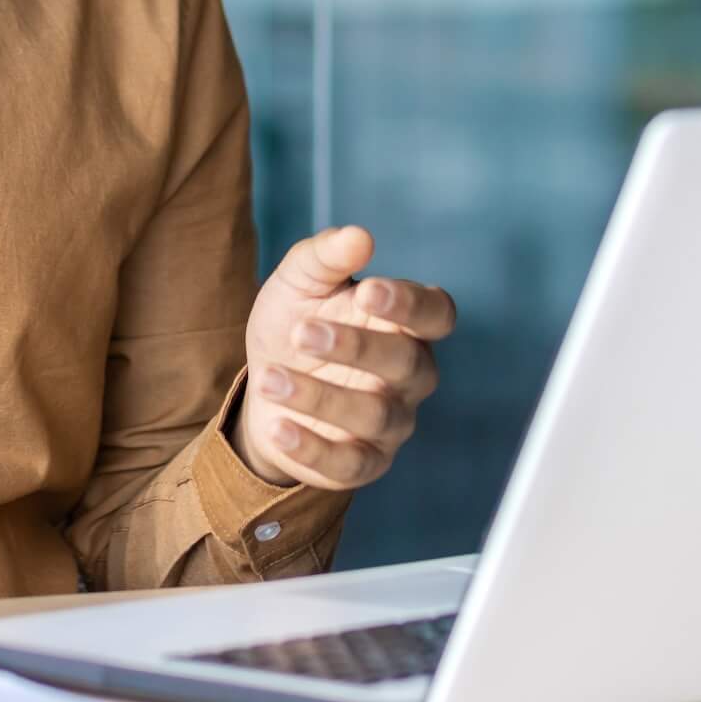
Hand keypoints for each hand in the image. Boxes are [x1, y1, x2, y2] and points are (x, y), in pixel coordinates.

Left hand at [235, 225, 454, 490]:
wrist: (264, 386)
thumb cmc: (296, 325)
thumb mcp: (299, 283)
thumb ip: (325, 256)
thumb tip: (358, 236)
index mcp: (406, 324)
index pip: (436, 313)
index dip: (410, 305)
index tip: (368, 292)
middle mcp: (410, 375)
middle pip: (408, 363)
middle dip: (356, 347)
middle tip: (302, 333)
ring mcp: (391, 423)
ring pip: (375, 415)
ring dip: (320, 397)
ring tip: (269, 377)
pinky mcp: (364, 463)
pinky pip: (350, 465)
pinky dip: (312, 448)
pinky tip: (278, 426)